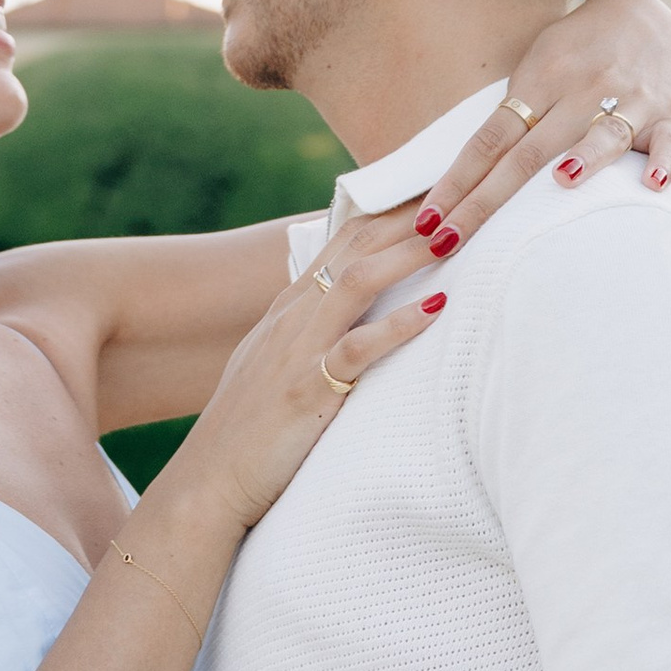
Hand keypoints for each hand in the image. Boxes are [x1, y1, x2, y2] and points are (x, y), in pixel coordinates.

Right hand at [171, 194, 445, 534]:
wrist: (209, 483)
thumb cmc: (251, 429)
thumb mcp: (277, 363)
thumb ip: (312, 330)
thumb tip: (352, 312)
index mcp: (289, 307)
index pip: (345, 238)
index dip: (392, 209)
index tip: (439, 187)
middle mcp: (292, 317)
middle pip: (355, 245)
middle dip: (409, 216)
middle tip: (462, 190)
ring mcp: (297, 351)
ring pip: (356, 282)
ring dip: (408, 255)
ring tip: (455, 233)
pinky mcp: (306, 391)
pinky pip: (357, 349)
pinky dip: (398, 326)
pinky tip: (436, 308)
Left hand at [416, 0, 670, 251]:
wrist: (645, 12)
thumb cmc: (576, 54)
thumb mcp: (536, 67)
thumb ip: (511, 115)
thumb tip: (462, 178)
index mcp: (541, 79)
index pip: (490, 139)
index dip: (459, 181)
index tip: (427, 222)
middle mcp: (583, 89)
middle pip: (530, 152)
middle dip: (488, 201)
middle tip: (452, 240)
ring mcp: (631, 100)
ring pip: (605, 135)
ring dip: (586, 158)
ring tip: (563, 181)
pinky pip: (670, 142)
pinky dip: (662, 163)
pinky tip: (651, 183)